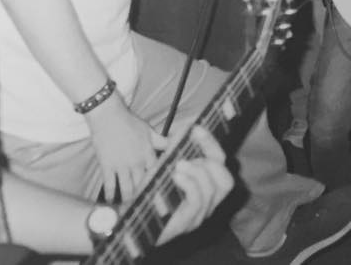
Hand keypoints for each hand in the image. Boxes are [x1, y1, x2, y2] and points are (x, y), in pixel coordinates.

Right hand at [87, 96, 164, 202]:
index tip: (164, 196)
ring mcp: (122, 165)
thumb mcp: (149, 131)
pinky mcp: (107, 167)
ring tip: (131, 211)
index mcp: (149, 153)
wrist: (108, 117)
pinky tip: (112, 204)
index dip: (160, 184)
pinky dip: (111, 196)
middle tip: (148, 211)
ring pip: (127, 188)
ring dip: (129, 200)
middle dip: (145, 197)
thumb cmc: (130, 123)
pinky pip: (110, 185)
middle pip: (143, 184)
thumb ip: (161, 141)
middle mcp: (137, 162)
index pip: (158, 173)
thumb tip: (176, 143)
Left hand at [156, 126, 233, 244]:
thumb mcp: (164, 167)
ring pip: (213, 188)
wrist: (125, 218)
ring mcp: (198, 215)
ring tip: (179, 164)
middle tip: (188, 153)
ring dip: (197, 171)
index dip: (211, 144)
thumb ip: (177, 151)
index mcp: (205, 187)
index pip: (220, 164)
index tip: (196, 129)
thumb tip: (187, 127)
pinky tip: (176, 175)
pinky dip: (190, 183)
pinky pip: (198, 200)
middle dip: (210, 160)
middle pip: (225, 179)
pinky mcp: (186, 223)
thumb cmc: (146, 193)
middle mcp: (207, 203)